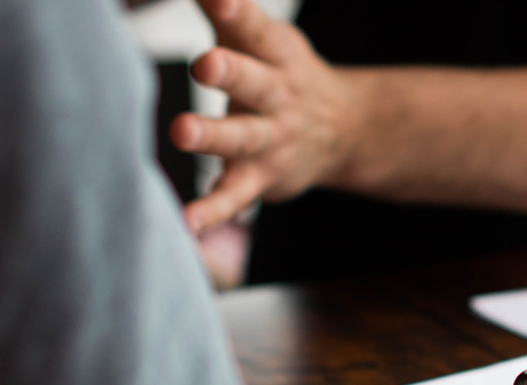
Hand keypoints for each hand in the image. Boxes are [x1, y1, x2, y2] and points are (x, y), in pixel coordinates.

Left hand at [174, 0, 358, 231]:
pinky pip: (236, 196)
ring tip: (182, 131)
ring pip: (242, 138)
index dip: (237, 10)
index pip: (255, 28)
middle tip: (205, 64)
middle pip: (254, 80)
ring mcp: (271, 139)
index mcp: (275, 53)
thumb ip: (225, 10)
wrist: (344, 131)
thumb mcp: (262, 36)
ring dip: (213, 135)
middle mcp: (277, 95)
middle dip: (230, 71)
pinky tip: (187, 223)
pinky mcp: (261, 179)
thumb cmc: (281, 73)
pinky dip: (213, 211)